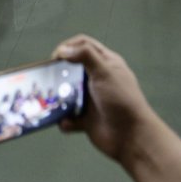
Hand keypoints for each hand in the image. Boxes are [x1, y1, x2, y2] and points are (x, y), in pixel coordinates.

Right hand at [53, 34, 156, 163]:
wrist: (131, 136)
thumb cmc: (120, 99)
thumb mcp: (105, 72)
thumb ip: (85, 56)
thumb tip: (63, 50)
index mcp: (105, 64)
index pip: (84, 45)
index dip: (69, 46)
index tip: (56, 57)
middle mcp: (97, 79)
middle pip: (72, 68)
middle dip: (59, 73)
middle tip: (48, 78)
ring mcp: (91, 99)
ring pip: (68, 93)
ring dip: (59, 98)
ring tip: (51, 100)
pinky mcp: (86, 119)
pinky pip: (69, 117)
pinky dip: (65, 120)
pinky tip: (66, 122)